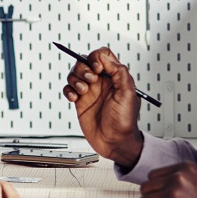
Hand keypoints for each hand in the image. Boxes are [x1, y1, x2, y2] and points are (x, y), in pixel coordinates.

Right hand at [62, 47, 142, 169]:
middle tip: (91, 80)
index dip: (97, 57)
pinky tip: (74, 99)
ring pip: (74, 73)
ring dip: (75, 79)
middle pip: (85, 61)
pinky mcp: (79, 101)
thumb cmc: (125, 121)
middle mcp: (101, 82)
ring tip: (83, 91)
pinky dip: (68, 91)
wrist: (114, 142)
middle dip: (84, 68)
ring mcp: (89, 91)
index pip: (103, 55)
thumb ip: (119, 72)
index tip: (98, 69)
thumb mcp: (128, 94)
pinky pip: (68, 88)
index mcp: (115, 77)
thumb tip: (104, 58)